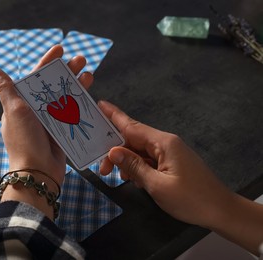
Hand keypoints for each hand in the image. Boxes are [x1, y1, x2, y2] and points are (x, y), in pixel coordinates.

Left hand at [0, 45, 92, 184]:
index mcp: (21, 104)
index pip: (35, 78)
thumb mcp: (14, 111)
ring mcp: (49, 122)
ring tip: (90, 75)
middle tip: (82, 60)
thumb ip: (6, 88)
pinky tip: (89, 96)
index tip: (60, 49)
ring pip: (64, 99)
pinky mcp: (60, 132)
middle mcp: (35, 111)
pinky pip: (71, 114)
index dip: (47, 62)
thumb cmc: (24, 140)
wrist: (38, 172)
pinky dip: (79, 104)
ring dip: (76, 86)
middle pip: (53, 86)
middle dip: (67, 72)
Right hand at [98, 100, 262, 254]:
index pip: (132, 126)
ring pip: (139, 151)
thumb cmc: (190, 198)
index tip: (99, 104)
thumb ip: (134, 166)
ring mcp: (169, 153)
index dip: (114, 116)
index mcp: (163, 143)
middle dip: (115, 151)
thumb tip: (113, 151)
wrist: (220, 210)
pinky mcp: (171, 163)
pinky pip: (148, 160)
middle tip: (101, 167)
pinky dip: (138, 167)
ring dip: (126, 162)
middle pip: (133, 140)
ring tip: (116, 176)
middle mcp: (165, 143)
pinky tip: (133, 179)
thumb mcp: (157, 185)